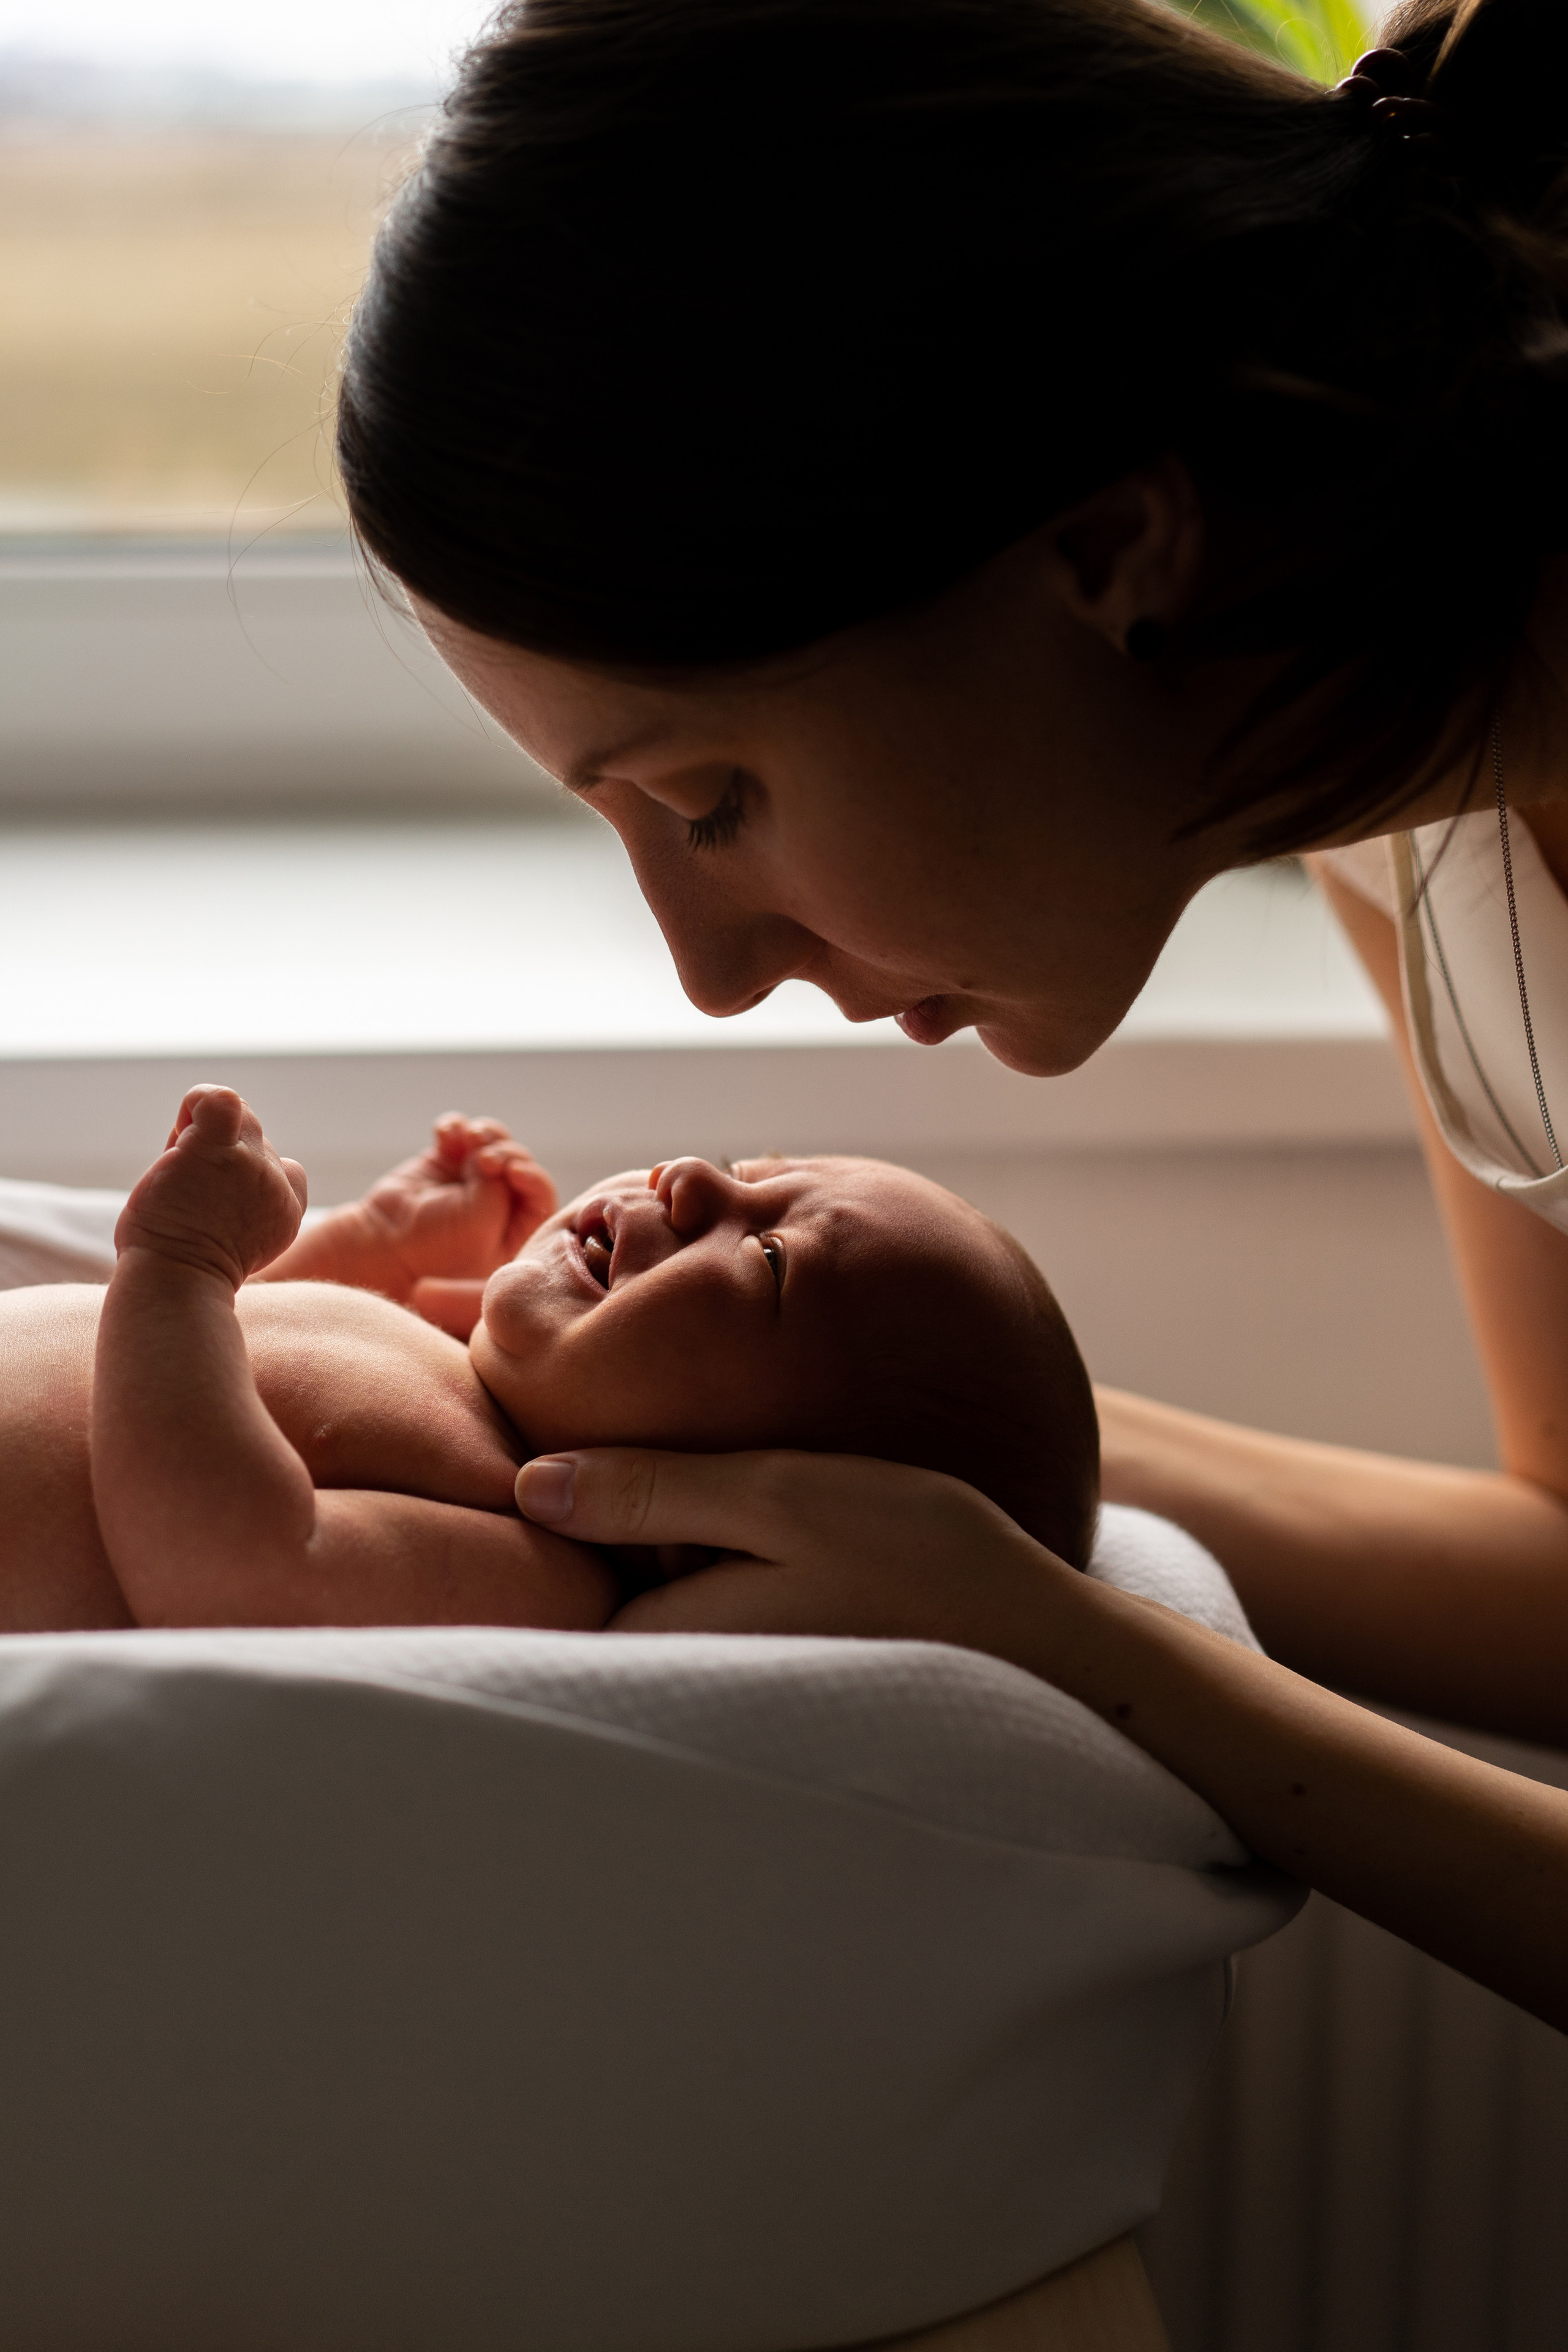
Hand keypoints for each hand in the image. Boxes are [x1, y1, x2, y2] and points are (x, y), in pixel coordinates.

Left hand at [115, 1086, 306, 1287]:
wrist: (175, 1287)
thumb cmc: (187, 1272)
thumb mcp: (237, 1242)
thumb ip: (243, 1204)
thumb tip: (212, 1168)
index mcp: (287, 1210)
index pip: (283, 1168)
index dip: (245, 1173)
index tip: (215, 1203)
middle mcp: (277, 1184)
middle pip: (254, 1138)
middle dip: (218, 1155)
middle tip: (186, 1189)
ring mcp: (251, 1164)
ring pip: (235, 1117)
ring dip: (200, 1137)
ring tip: (177, 1174)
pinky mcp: (215, 1149)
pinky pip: (218, 1099)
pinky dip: (197, 1102)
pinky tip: (182, 1129)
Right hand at [259, 1114, 556, 1314]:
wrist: (378, 1245)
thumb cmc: (434, 1249)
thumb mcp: (482, 1224)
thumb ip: (502, 1187)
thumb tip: (494, 1155)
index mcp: (518, 1236)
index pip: (541, 1197)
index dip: (532, 1177)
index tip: (512, 1171)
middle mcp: (500, 1208)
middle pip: (519, 1163)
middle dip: (505, 1153)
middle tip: (484, 1160)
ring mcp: (471, 1183)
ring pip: (493, 1142)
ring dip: (484, 1134)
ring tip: (466, 1138)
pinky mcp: (445, 1164)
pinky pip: (461, 1133)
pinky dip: (455, 1127)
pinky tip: (444, 1134)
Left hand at [515, 1447, 1076, 1660]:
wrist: (1041, 1634)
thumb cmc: (915, 1556)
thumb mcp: (778, 1494)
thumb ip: (651, 1487)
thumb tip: (529, 1485)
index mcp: (664, 1642)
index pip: (561, 1580)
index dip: (555, 1501)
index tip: (556, 1434)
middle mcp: (684, 1681)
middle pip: (603, 1593)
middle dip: (606, 1527)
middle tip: (637, 1450)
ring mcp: (730, 1682)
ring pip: (657, 1597)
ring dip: (664, 1540)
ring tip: (719, 1480)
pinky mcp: (773, 1669)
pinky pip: (711, 1610)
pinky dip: (716, 1563)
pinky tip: (770, 1523)